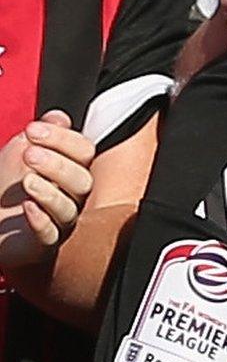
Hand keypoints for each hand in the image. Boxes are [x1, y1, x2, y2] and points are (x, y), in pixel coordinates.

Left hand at [0, 112, 95, 271]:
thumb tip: (59, 117)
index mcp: (71, 170)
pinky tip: (27, 205)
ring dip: (50, 192)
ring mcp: (59, 222)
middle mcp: (71, 196)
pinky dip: (41, 220)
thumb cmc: (3, 185)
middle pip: (83, 181)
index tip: (33, 129)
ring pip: (69, 208)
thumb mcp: (20, 151)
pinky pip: (50, 235)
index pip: (84, 152)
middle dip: (58, 165)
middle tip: (30, 154)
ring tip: (26, 180)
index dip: (62, 138)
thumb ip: (43, 135)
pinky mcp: (41, 244)